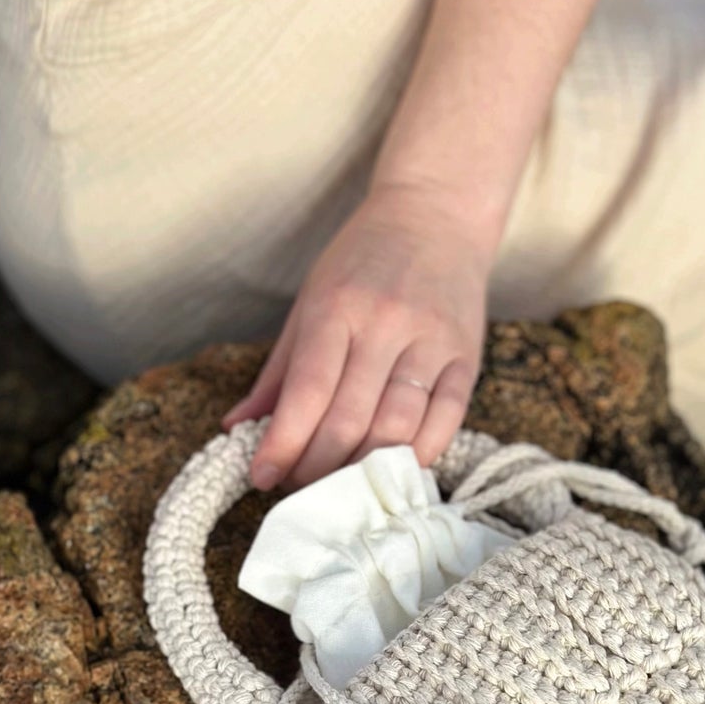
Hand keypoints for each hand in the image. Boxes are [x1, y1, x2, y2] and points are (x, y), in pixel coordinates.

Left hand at [221, 183, 493, 490]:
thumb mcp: (311, 300)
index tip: (261, 476)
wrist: (437, 215)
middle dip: (316, 467)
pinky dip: (416, 457)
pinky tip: (391, 470)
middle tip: (296, 487)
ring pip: (396, 428)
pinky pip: (445, 422)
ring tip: (337, 486)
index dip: (282, 443)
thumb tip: (237, 426)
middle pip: (349, 419)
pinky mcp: (467, 358)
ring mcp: (432, 342)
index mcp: (338, 307)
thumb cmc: (363, 261)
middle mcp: (387, 324)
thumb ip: (279, 370)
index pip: (308, 391)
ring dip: (361, 470)